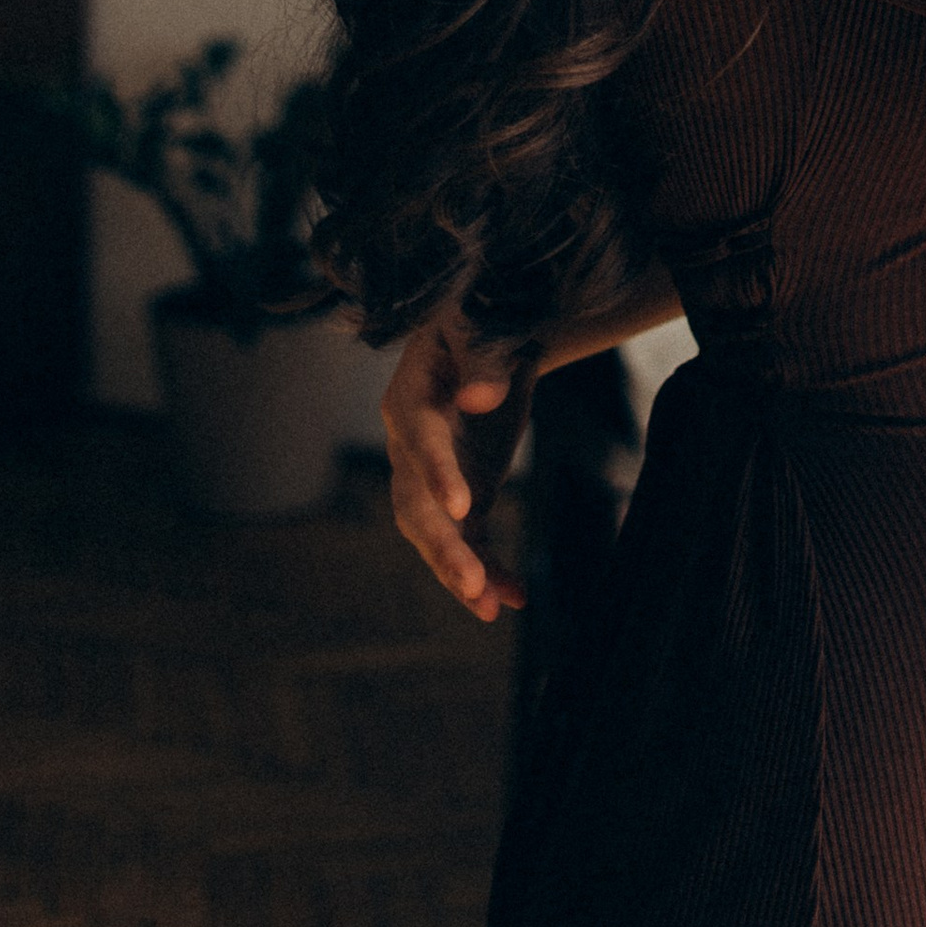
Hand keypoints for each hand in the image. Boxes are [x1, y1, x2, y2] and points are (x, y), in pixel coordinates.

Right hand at [382, 302, 534, 620]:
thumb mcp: (483, 326)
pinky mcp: (459, 497)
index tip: (461, 508)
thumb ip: (485, 359)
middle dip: (443, 547)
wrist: (497, 334)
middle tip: (472, 585)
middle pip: (416, 504)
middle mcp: (409, 445)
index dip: (436, 473)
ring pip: (435, 534)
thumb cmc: (485, 318)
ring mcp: (432, 478)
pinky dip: (490, 569)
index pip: (419, 440)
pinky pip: (468, 541)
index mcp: (410, 396)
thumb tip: (480, 397)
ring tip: (491, 608)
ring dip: (460, 572)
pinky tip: (516, 596)